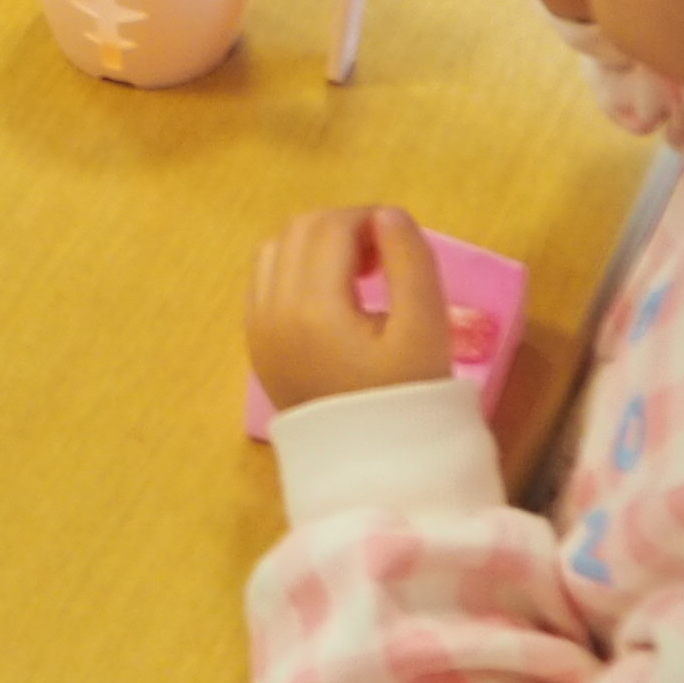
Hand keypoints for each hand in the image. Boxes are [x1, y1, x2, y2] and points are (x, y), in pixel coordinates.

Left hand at [247, 205, 452, 412]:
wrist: (373, 468)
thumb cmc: (405, 399)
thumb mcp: (426, 330)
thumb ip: (411, 263)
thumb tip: (387, 214)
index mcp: (312, 307)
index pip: (330, 226)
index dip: (368, 218)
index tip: (399, 241)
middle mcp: (271, 311)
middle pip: (299, 230)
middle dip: (342, 227)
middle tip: (383, 256)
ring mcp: (258, 328)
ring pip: (276, 250)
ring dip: (316, 245)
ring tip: (360, 274)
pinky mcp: (257, 344)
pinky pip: (265, 280)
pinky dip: (294, 269)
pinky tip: (331, 295)